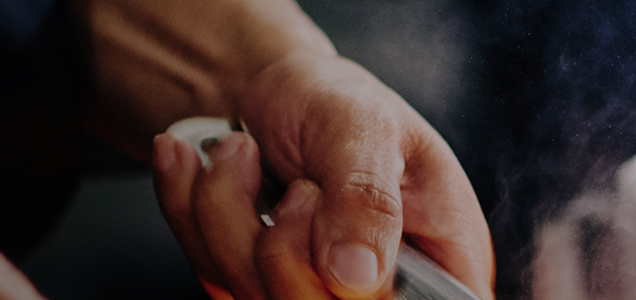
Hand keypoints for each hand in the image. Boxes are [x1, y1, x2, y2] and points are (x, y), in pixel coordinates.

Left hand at [87, 0, 493, 297]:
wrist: (273, 90)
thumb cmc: (335, 100)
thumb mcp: (364, 127)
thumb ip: (368, 199)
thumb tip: (358, 274)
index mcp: (442, 261)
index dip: (372, 296)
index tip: (339, 247)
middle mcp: (380, 289)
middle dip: (284, 247)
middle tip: (297, 184)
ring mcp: (313, 294)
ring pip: (256, 297)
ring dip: (228, 213)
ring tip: (241, 151)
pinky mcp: (255, 287)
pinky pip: (212, 275)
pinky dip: (192, 210)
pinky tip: (202, 164)